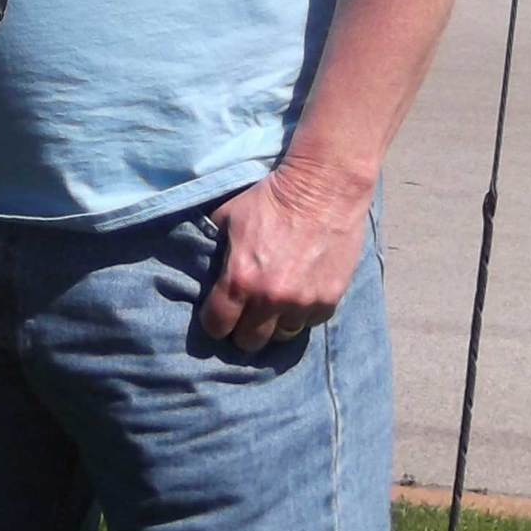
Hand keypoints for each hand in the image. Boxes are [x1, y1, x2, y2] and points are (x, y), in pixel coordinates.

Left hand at [196, 158, 372, 351]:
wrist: (322, 189)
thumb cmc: (269, 199)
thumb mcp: (226, 218)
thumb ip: (213, 249)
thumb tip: (199, 265)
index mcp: (240, 280)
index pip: (217, 325)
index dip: (213, 324)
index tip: (216, 317)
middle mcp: (271, 299)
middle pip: (250, 341)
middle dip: (242, 331)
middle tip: (244, 317)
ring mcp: (303, 302)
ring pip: (282, 335)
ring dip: (275, 324)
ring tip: (272, 308)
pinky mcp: (330, 299)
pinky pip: (310, 322)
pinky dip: (302, 315)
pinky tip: (297, 297)